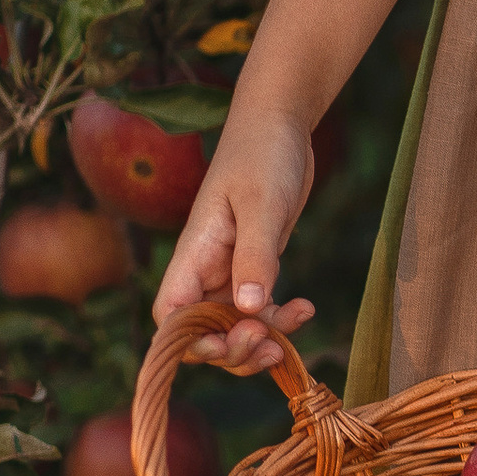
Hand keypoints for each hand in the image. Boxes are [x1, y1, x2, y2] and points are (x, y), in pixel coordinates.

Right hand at [152, 111, 318, 371]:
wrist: (280, 124)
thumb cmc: (262, 154)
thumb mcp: (261, 205)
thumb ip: (255, 257)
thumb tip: (247, 310)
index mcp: (193, 254)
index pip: (170, 316)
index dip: (188, 342)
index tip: (224, 344)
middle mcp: (205, 269)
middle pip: (202, 333)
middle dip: (233, 350)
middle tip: (269, 345)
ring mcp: (230, 271)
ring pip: (234, 327)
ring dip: (259, 343)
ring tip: (289, 342)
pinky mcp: (256, 267)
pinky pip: (261, 310)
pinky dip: (280, 320)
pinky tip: (306, 308)